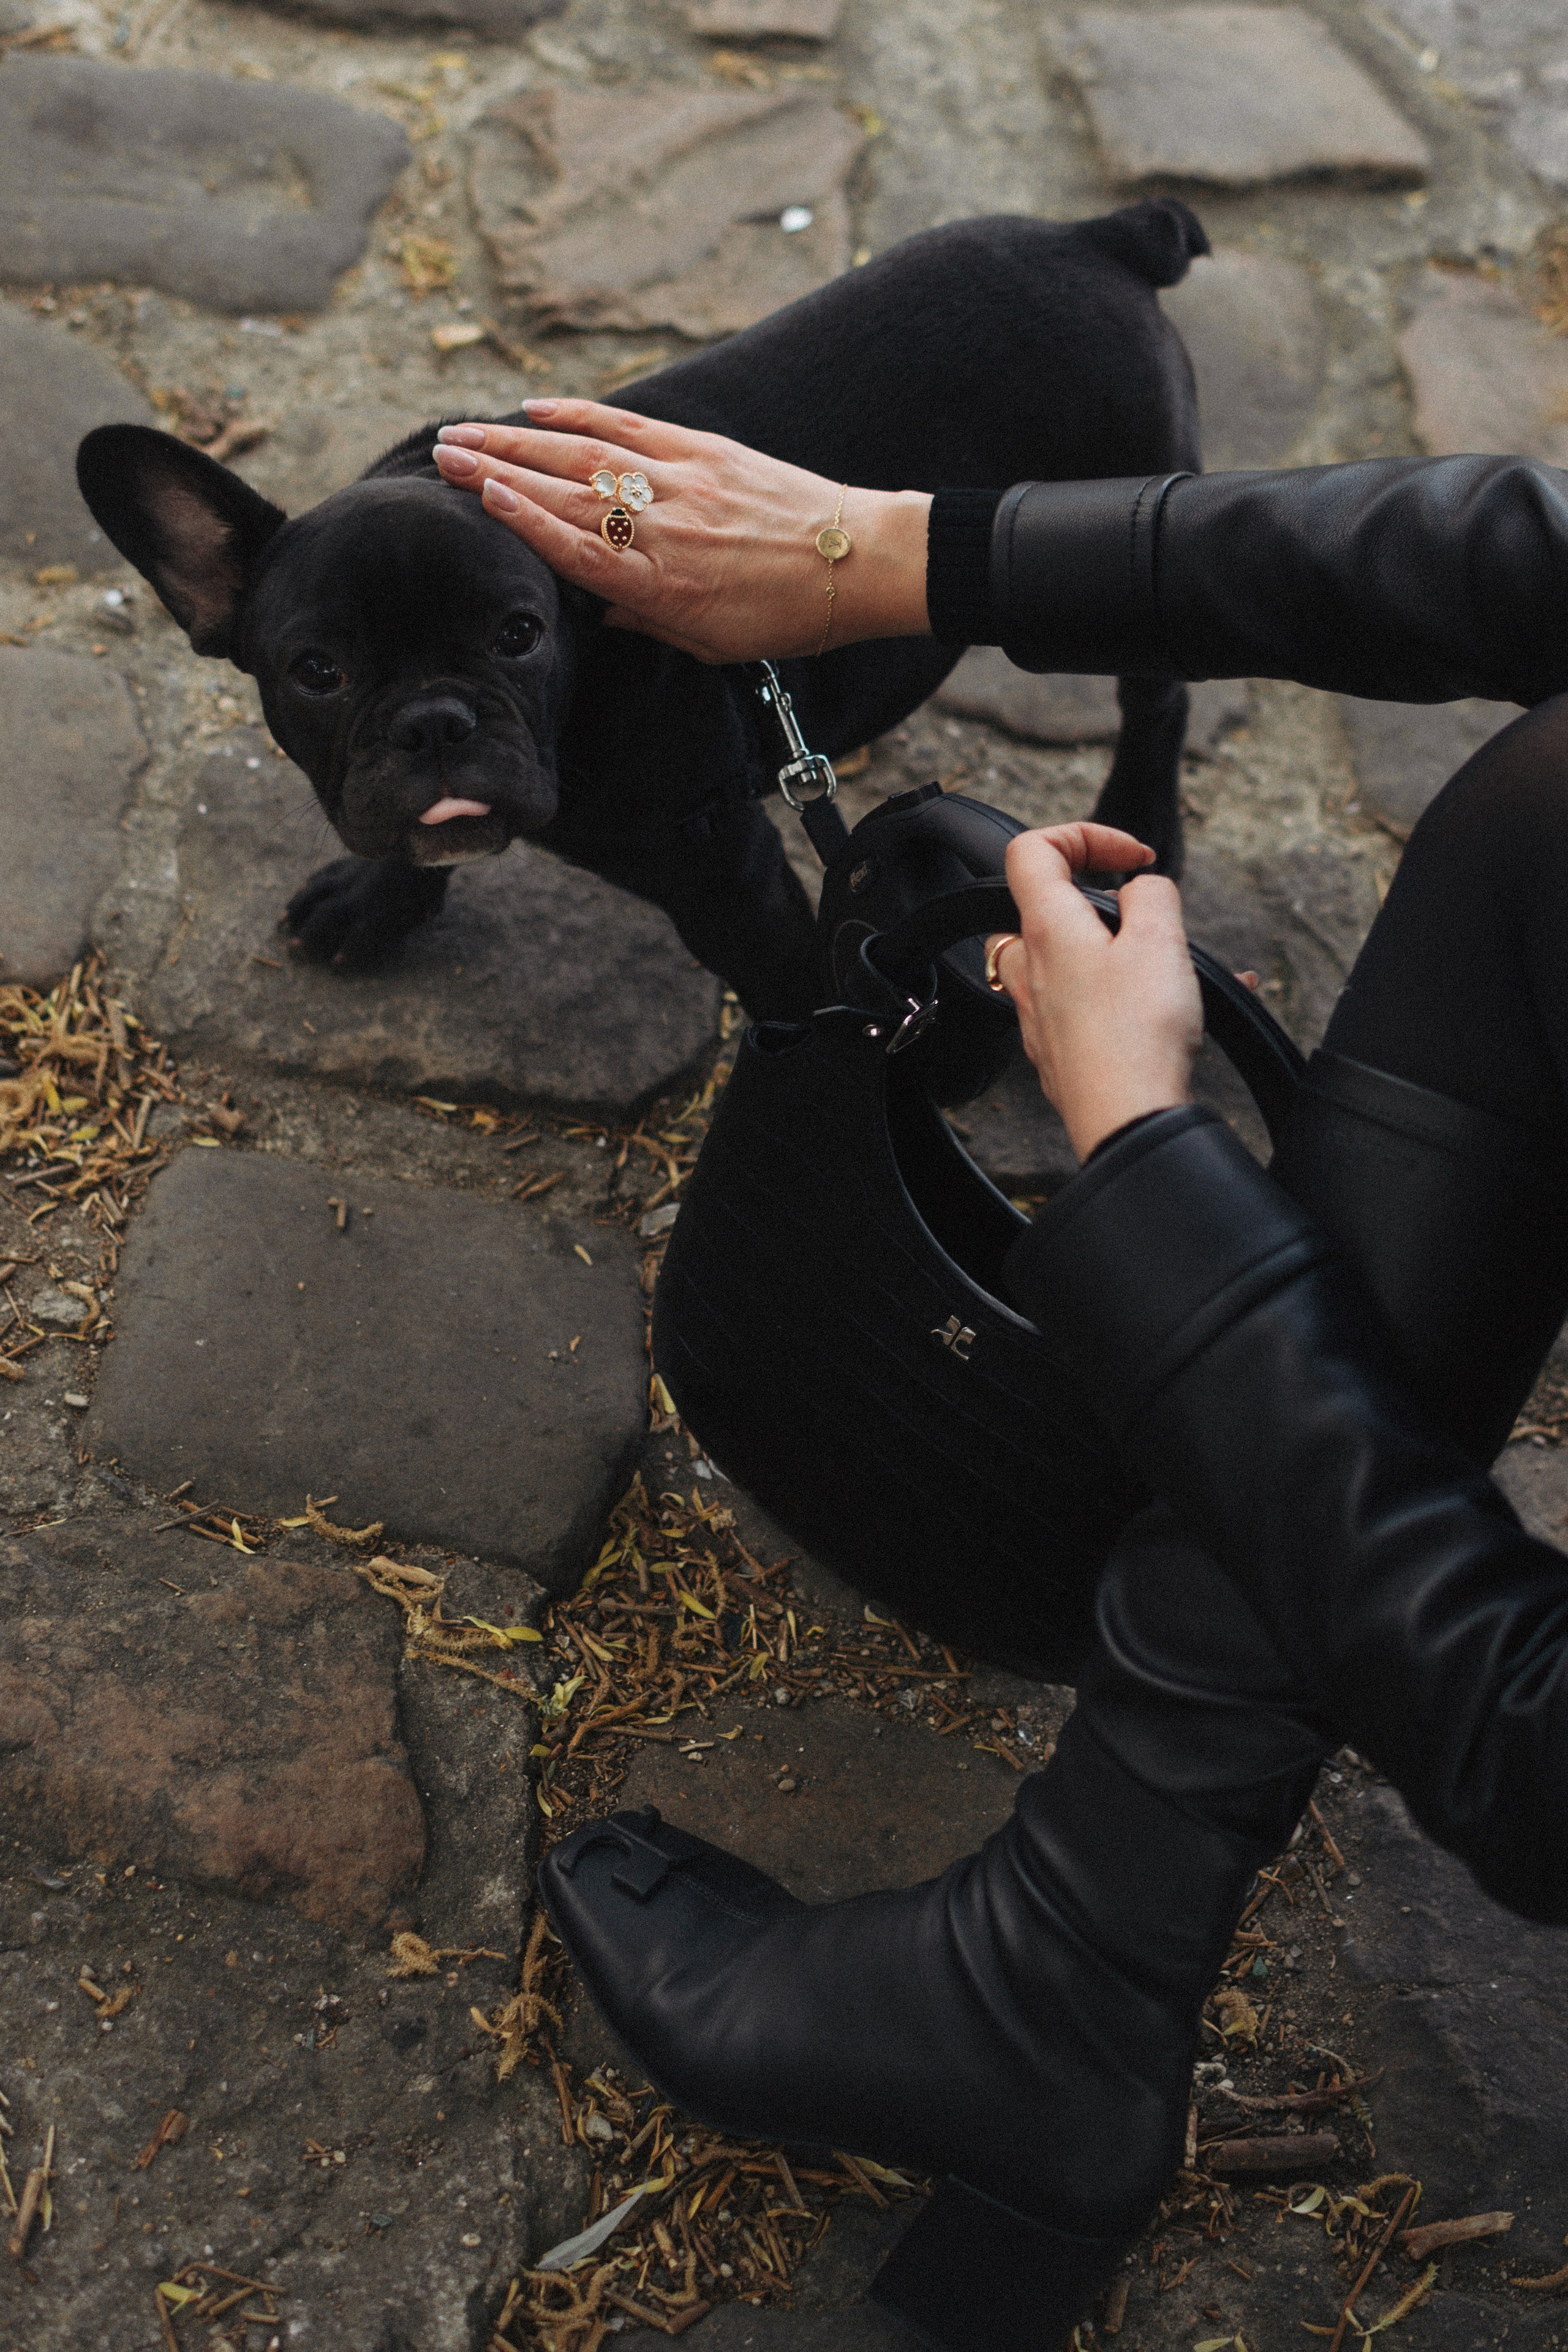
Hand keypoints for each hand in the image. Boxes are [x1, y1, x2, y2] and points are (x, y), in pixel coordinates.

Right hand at [432, 400, 931, 663]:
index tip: (477, 495)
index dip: (522, 520)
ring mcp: (684, 483)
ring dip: (520, 440)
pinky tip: (539, 410)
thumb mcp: (712, 643)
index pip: (576, 546)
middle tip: (441, 455)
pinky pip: (633, 428)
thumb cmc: (787, 616)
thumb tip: (594, 604)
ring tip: (467, 431)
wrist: (859, 563)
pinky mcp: (706, 452)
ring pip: (588, 455)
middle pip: (567, 493)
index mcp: (663, 584)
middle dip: (498, 471)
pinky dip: (582, 416)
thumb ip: (647, 620)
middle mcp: (665, 528)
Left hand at [986, 825, 1202, 1161]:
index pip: (1030, 850)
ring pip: (1071, 961)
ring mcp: (1042, 1014)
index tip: (1131, 857)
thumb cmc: (1136, 1037)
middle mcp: (1032, 970)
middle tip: (1146, 919)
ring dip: (1126, 954)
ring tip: (1184, 969)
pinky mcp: (1061, 1050)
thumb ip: (1151, 895)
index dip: (1082, 834)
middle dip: (1099, 903)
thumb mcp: (1159, 940)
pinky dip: (1134, 1000)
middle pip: (1043, 908)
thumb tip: (1141, 889)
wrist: (1128, 1122)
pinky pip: (1092, 1007)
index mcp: (1047, 930)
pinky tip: (1190, 1013)